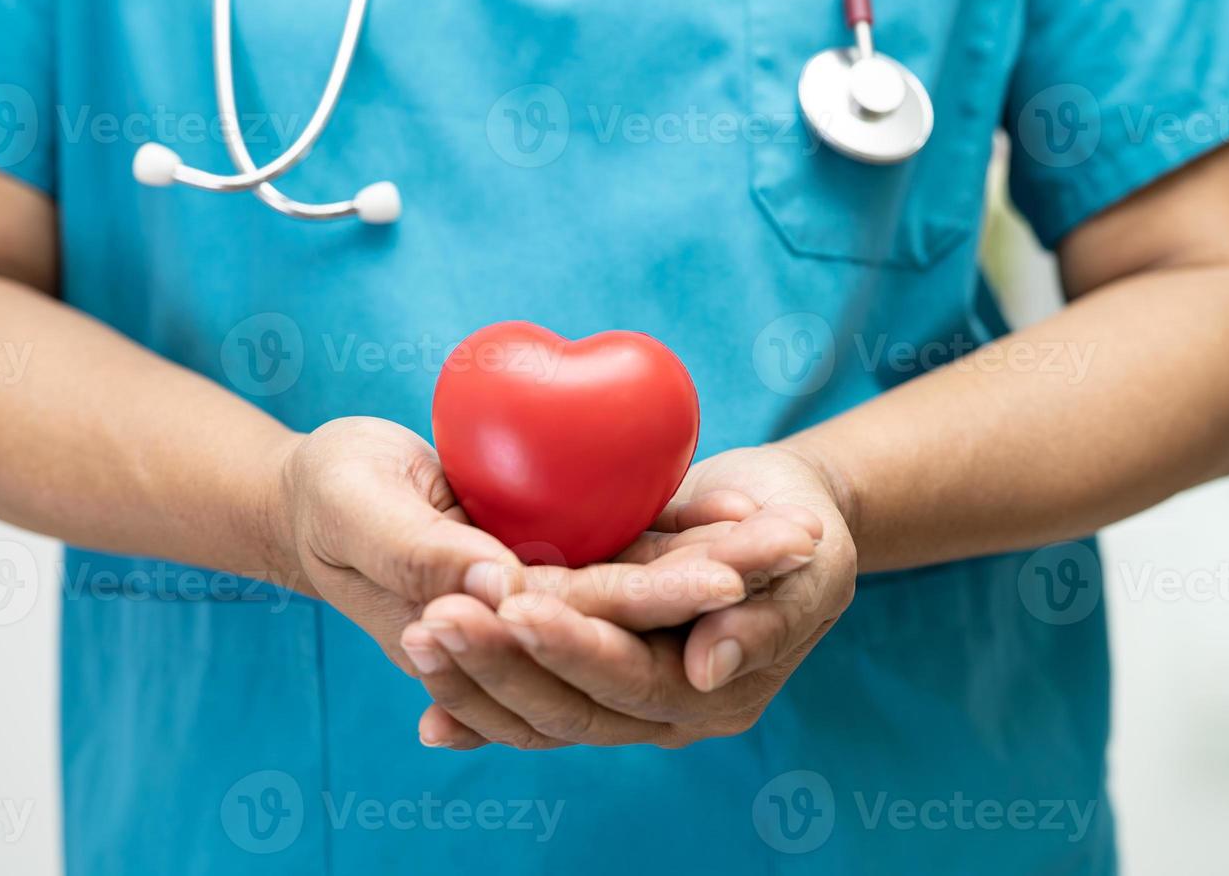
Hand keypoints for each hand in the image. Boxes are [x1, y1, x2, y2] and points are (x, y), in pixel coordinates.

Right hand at [271, 418, 788, 676]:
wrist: (330, 483)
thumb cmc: (325, 494)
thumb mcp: (357, 512)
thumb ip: (421, 554)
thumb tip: (502, 586)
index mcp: (485, 644)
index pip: (580, 640)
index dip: (654, 612)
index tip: (724, 581)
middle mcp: (531, 633)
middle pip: (638, 622)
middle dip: (717, 586)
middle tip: (791, 544)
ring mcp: (553, 593)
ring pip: (650, 590)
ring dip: (724, 564)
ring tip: (796, 530)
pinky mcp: (565, 550)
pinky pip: (635, 544)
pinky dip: (689, 527)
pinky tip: (742, 502)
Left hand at [404, 443, 857, 748]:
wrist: (782, 518)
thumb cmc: (806, 529)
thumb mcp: (812, 564)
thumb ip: (770, 618)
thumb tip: (707, 666)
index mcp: (716, 692)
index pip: (630, 678)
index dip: (572, 647)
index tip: (516, 607)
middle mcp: (661, 709)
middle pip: (568, 706)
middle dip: (498, 666)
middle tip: (433, 620)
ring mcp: (621, 694)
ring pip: (536, 709)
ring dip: (472, 679)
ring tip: (416, 634)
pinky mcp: (590, 665)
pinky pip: (528, 701)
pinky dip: (478, 703)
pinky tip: (426, 709)